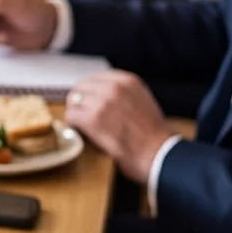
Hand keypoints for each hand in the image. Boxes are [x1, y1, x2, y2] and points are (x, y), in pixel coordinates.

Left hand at [65, 70, 175, 184]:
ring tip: (82, 126)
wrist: (160, 154)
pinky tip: (80, 133)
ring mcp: (102, 102)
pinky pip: (71, 116)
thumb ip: (123, 93)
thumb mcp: (143, 100)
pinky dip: (73, 125)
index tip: (88, 102)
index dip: (89, 92)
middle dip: (79, 102)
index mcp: (127, 81)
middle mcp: (114, 87)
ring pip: (74, 101)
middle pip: (81, 88)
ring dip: (76, 114)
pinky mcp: (93, 119)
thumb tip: (100, 93)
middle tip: (81, 115)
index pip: (95, 78)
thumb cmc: (153, 134)